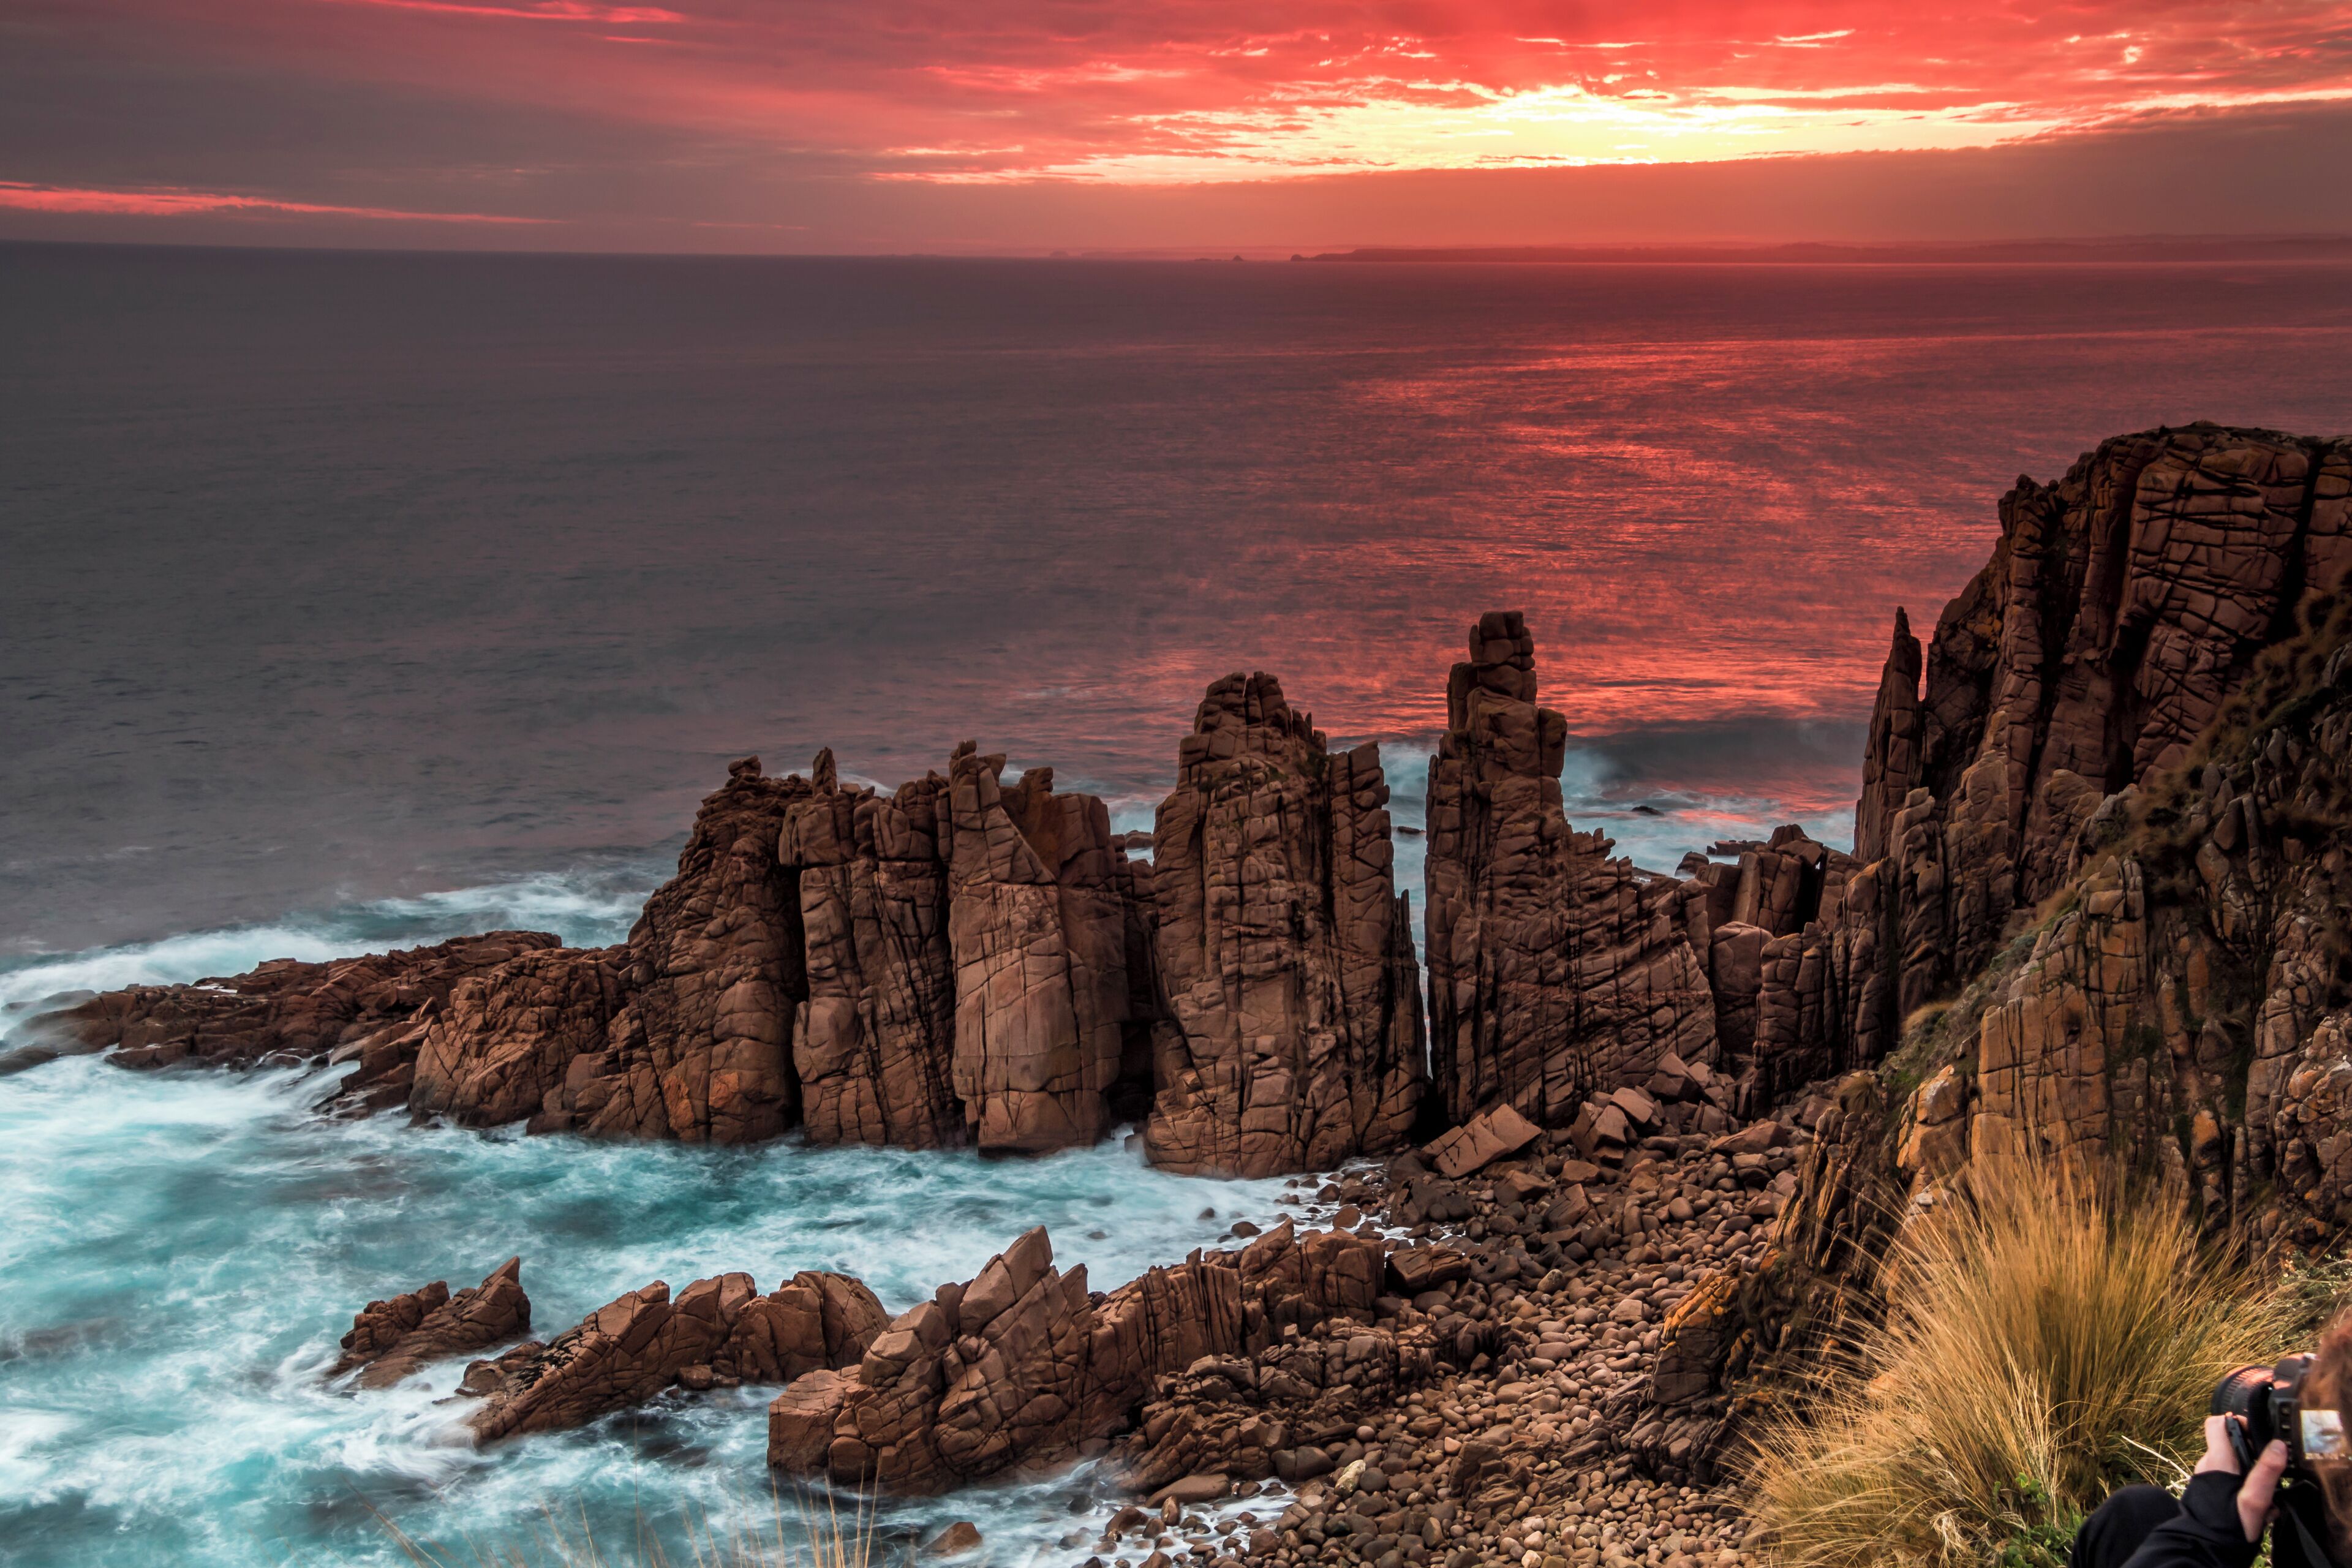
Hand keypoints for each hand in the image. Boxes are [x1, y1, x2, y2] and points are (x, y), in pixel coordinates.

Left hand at [2194, 1414, 2289, 1540]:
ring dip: (2250, 1477)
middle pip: (2230, 1446)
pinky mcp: (2208, 1490)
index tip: (2255, 1435)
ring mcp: (2206, 1477)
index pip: (2216, 1423)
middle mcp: (2208, 1464)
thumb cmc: (2229, 1524)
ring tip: (2266, 1498)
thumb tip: (2278, 1445)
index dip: (2236, 1422)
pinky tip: (2256, 1508)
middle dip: (2252, 1456)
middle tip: (2268, 1474)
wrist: (2206, 1546)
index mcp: (2218, 1460)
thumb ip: (2266, 1472)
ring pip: (2233, 1466)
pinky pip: (2228, 1481)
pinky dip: (2243, 1488)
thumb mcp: (2254, 1499)